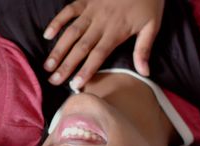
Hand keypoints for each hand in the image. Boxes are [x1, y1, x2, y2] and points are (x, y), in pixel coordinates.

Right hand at [43, 0, 163, 88]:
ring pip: (71, 32)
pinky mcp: (86, 0)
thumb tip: (144, 72)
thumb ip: (144, 49)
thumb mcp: (152, 26)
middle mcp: (101, 23)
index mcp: (116, 32)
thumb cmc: (149, 2)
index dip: (86, 70)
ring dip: (58, 49)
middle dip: (66, 65)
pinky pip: (68, 10)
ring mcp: (91, 10)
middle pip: (81, 48)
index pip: (98, 55)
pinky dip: (57, 21)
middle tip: (53, 81)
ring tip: (47, 65)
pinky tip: (47, 35)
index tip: (75, 85)